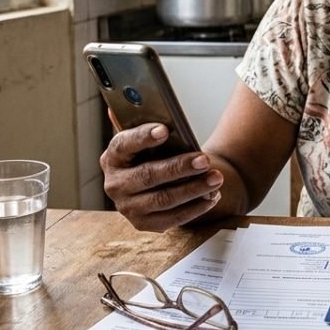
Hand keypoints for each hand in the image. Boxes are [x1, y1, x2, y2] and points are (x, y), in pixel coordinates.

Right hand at [100, 123, 223, 231]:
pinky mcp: (144, 224)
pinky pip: (173, 218)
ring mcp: (128, 207)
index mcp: (113, 157)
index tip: (164, 130)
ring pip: (164, 199)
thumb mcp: (147, 138)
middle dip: (179, 168)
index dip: (143, 137)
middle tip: (204, 160)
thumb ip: (140, 121)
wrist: (161, 184)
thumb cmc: (155, 155)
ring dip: (193, 189)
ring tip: (216, 178)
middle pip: (148, 175)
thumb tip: (121, 105)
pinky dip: (195, 207)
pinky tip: (212, 196)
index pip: (124, 144)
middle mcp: (114, 184)